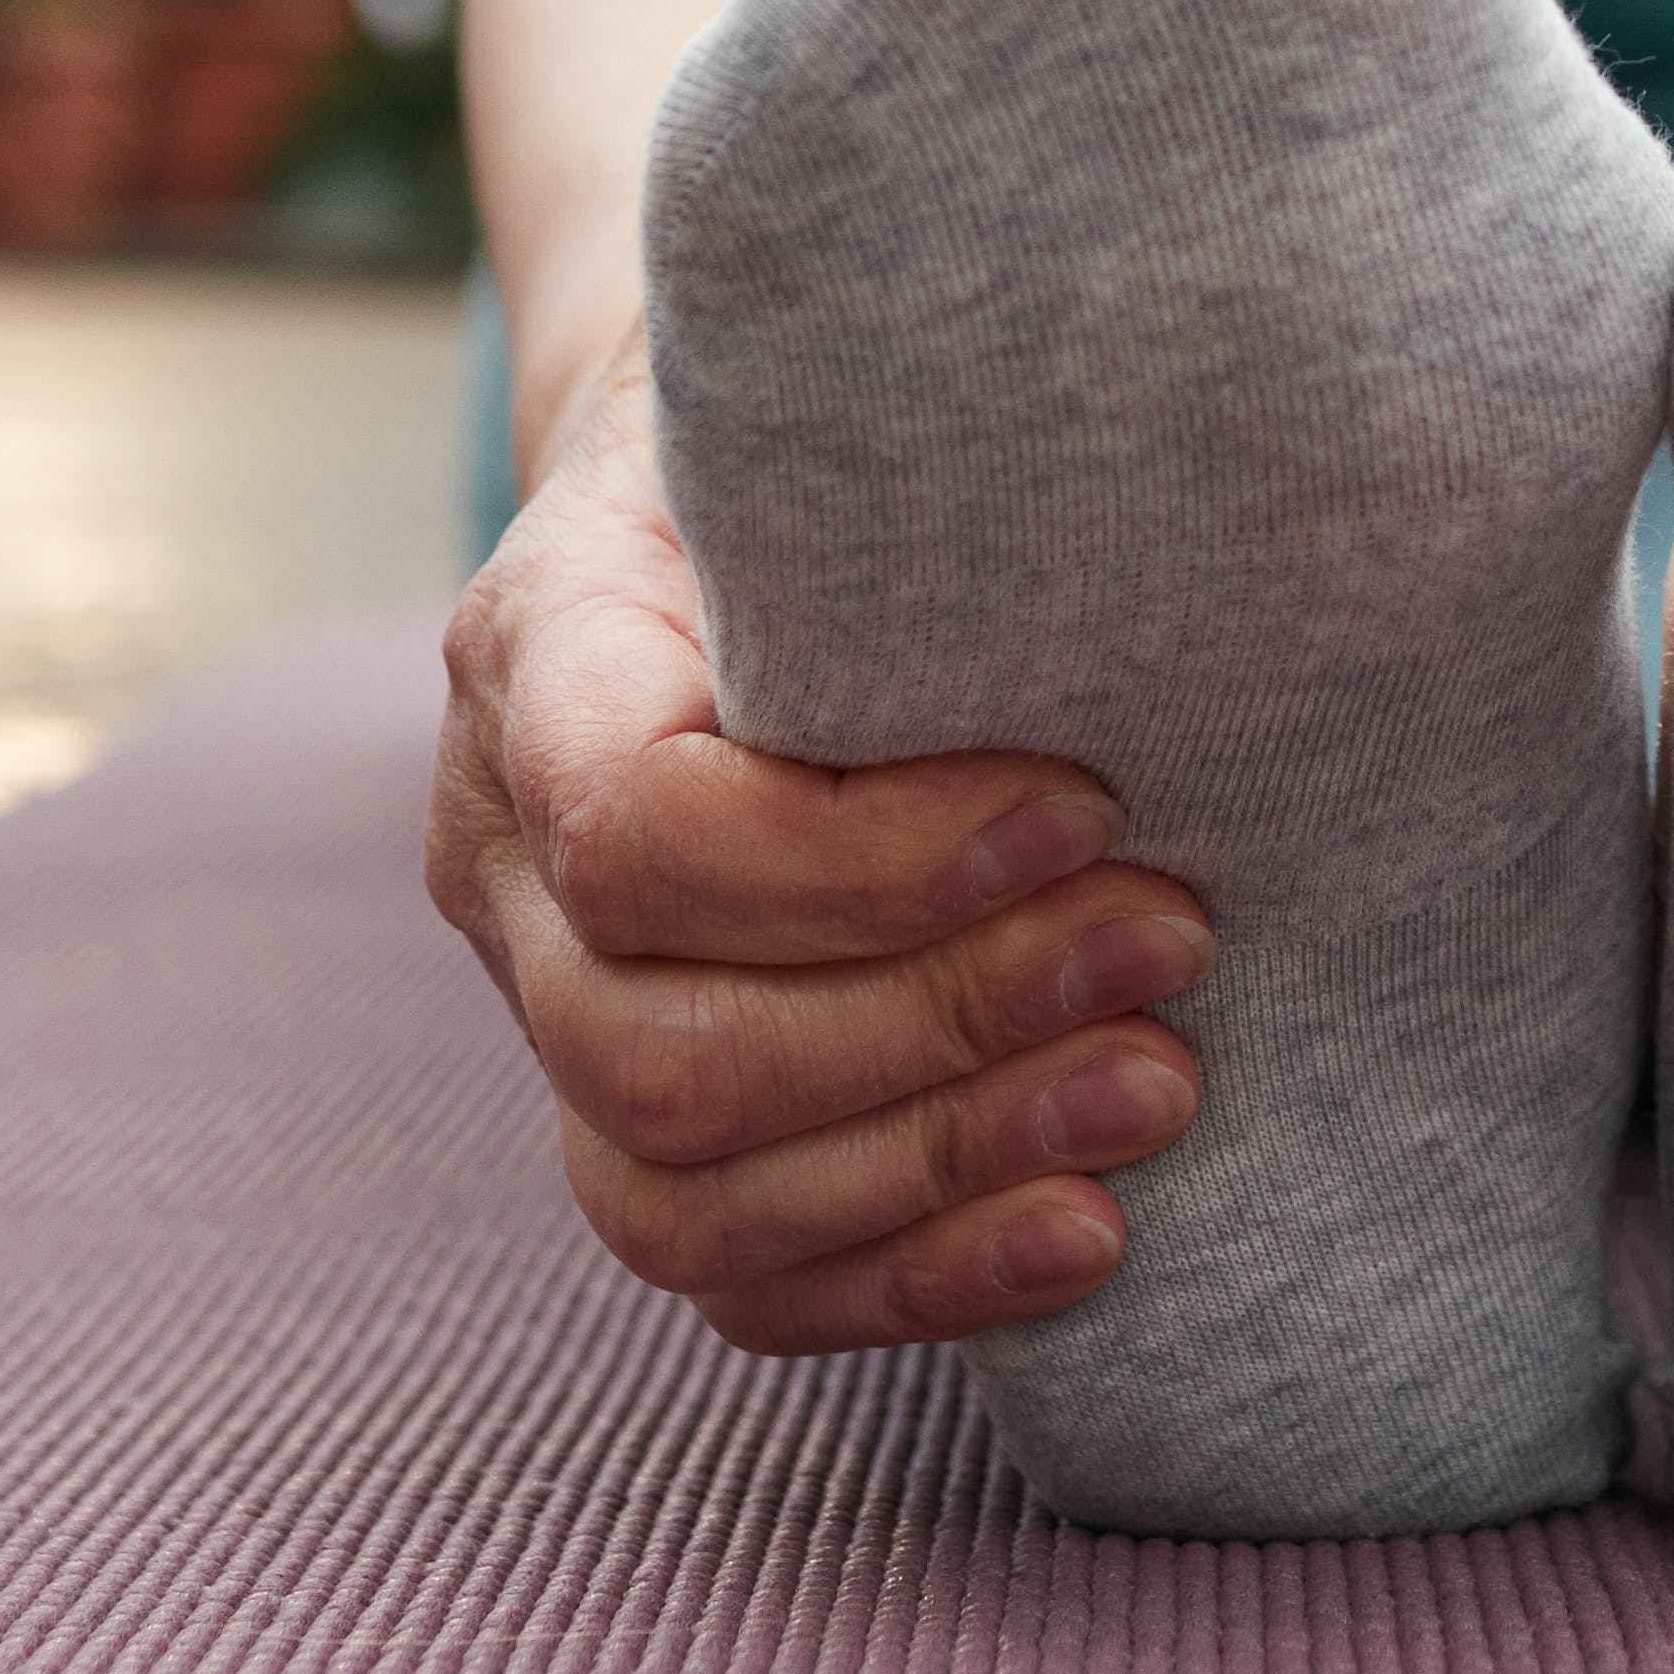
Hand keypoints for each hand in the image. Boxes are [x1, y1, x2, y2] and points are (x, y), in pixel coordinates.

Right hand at [424, 348, 1219, 1350]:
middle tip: (1173, 945)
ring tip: (1162, 1086)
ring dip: (947, 1160)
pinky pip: (730, 1270)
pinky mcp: (631, 1120)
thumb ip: (923, 464)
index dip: (867, 860)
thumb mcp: (842, 397)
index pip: (637, 827)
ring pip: (677, 1191)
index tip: (1089, 805)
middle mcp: (499, 854)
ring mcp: (547, 1007)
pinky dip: (914, 1276)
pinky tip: (1091, 1232)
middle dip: (945, 1023)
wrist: (727, 497)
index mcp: (533, 651)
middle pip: (660, 1047)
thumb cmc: (830, 436)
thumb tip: (1149, 484)